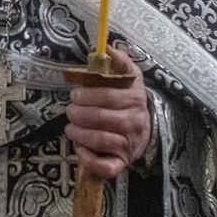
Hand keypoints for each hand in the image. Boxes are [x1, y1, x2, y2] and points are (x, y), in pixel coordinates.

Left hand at [66, 45, 150, 179]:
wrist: (145, 132)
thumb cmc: (129, 102)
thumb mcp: (129, 79)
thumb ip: (120, 63)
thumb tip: (109, 49)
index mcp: (134, 99)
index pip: (108, 96)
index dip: (87, 95)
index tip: (75, 94)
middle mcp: (134, 123)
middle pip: (101, 118)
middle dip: (78, 113)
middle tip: (70, 111)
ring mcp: (128, 145)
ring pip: (100, 140)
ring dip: (78, 133)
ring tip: (70, 128)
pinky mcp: (121, 163)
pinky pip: (106, 167)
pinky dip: (89, 160)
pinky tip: (80, 150)